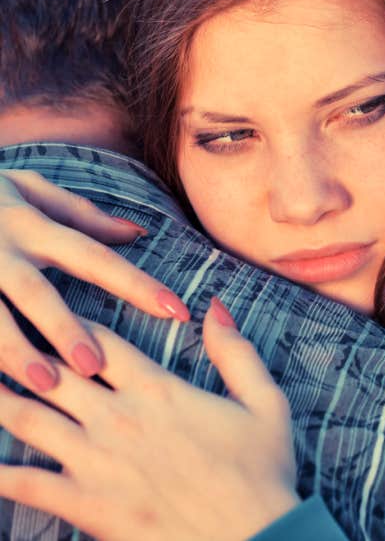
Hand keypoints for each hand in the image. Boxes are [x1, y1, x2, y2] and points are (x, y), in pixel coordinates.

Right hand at [0, 170, 188, 389]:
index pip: (95, 256)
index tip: (178, 310)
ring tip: (44, 384)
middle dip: (63, 328)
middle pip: (34, 291)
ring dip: (14, 351)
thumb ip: (81, 215)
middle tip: (95, 366)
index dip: (137, 284)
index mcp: (31, 224)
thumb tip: (139, 232)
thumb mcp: (27, 190)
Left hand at [0, 298, 300, 540]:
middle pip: (53, 371)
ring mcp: (96, 461)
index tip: (48, 312)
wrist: (255, 535)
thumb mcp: (266, 402)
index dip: (70, 322)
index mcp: (159, 390)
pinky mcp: (84, 503)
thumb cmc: (262, 472)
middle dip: (20, 350)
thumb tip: (213, 307)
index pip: (100, 342)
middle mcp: (119, 418)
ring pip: (27, 419)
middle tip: (0, 337)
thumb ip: (236, 352)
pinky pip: (22, 482)